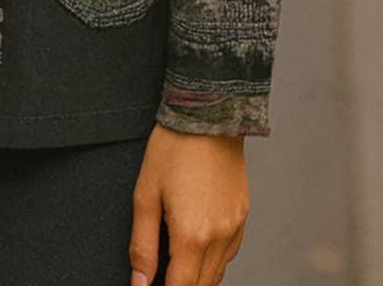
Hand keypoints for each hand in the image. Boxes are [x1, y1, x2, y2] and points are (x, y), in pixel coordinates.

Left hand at [129, 125, 248, 285]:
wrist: (209, 114)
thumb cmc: (173, 148)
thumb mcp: (145, 194)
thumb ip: (142, 244)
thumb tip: (139, 282)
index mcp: (192, 234)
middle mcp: (219, 236)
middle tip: (161, 274)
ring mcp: (235, 226)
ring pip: (217, 274)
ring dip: (197, 277)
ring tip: (175, 263)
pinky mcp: (243, 215)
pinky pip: (229, 253)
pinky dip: (213, 260)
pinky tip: (197, 246)